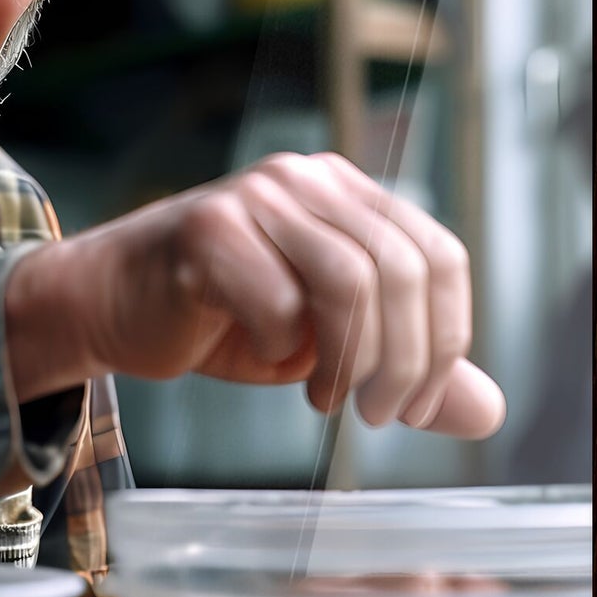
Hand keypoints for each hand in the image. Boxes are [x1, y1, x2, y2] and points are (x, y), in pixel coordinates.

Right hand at [5, 153, 505, 438]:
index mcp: (349, 194)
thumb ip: (404, 368)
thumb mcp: (329, 349)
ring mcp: (258, 196)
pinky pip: (279, 298)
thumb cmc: (221, 319)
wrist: (110, 305)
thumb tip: (487, 411)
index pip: (439, 254)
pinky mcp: (207, 227)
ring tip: (328, 401)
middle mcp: (309, 180)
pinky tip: (265, 358)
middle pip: (402, 269)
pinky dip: (283, 346)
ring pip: (351, 281)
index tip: (415, 406)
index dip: (446, 338)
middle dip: (404, 361)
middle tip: (375, 416)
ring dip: (352, 360)